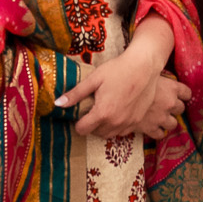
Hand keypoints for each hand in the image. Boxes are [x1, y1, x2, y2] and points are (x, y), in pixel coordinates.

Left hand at [58, 55, 187, 139]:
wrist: (145, 66)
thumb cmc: (118, 69)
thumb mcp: (94, 79)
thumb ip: (76, 94)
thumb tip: (57, 104)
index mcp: (102, 113)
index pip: (82, 130)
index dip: (77, 122)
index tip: (79, 113)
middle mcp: (115, 122)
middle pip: (95, 133)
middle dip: (90, 125)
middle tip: (91, 110)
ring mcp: (128, 123)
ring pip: (109, 134)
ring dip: (103, 127)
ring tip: (103, 111)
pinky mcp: (138, 121)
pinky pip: (122, 131)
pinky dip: (116, 126)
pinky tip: (117, 112)